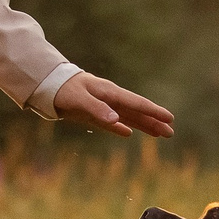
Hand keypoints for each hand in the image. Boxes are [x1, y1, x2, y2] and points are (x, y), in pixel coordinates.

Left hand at [53, 72, 175, 138]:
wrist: (48, 85)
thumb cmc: (63, 89)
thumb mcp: (79, 99)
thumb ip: (97, 109)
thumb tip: (117, 121)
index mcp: (109, 93)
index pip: (136, 103)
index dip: (153, 111)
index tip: (169, 118)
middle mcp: (110, 99)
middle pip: (137, 112)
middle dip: (153, 121)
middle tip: (170, 132)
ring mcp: (103, 106)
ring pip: (128, 117)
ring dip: (143, 125)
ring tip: (159, 134)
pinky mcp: (94, 113)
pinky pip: (112, 121)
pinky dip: (122, 127)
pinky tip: (129, 133)